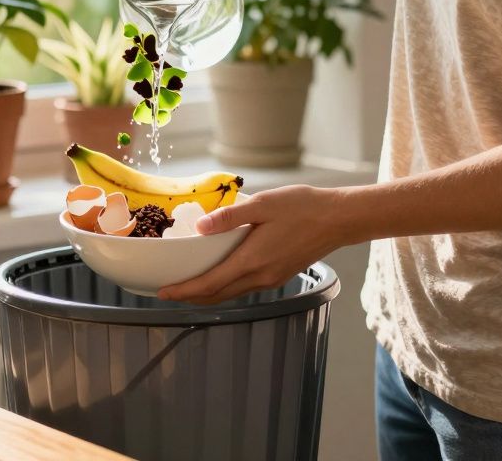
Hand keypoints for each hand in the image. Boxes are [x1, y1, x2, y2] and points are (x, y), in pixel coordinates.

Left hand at [158, 185, 346, 304]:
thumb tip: (200, 227)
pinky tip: (219, 276)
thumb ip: (229, 217)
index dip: (183, 291)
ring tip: (187, 286)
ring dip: (207, 293)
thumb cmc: (303, 208)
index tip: (162, 292)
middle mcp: (260, 277)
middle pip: (217, 295)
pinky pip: (244, 287)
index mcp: (252, 261)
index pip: (209, 284)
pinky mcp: (279, 275)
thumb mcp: (263, 204)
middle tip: (167, 291)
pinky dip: (225, 286)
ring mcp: (271, 279)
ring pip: (231, 293)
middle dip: (190, 296)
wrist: (339, 219)